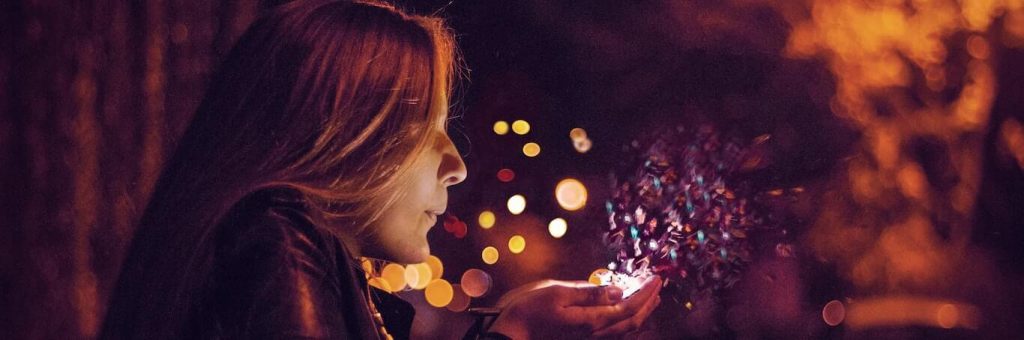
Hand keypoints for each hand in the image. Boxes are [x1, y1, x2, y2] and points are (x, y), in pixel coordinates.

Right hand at [487, 276, 662, 338]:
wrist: (511, 337)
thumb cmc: (530, 313)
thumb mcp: (557, 293)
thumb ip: (589, 293)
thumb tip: (618, 290)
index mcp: (592, 321)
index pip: (629, 307)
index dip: (646, 293)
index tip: (657, 278)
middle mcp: (595, 334)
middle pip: (632, 322)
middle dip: (648, 303)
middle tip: (657, 286)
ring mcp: (589, 339)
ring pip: (624, 329)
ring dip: (639, 313)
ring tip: (648, 299)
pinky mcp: (581, 339)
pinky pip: (612, 332)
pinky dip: (624, 319)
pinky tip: (622, 311)